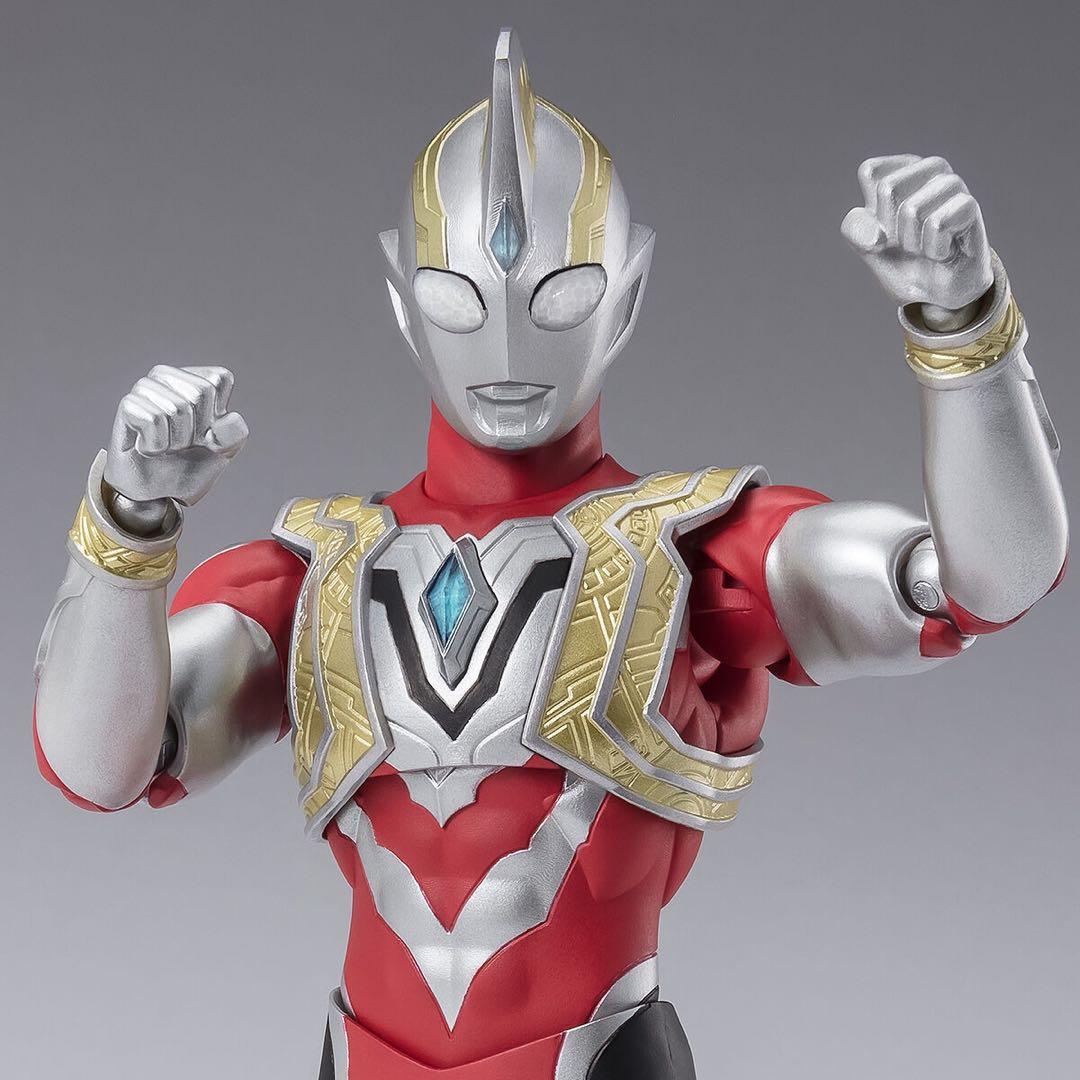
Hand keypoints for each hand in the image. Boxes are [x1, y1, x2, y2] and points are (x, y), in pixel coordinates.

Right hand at [104, 365, 247, 507]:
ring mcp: (145, 389)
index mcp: (197, 379)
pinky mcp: (127, 406)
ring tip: (167, 446)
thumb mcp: (225, 451)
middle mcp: (168, 377)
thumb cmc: (191, 465)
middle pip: (200, 391)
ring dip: (177, 440)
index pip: (220, 378)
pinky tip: (149, 449)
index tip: (207, 431)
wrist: (162, 493)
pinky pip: (152, 420)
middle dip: (198, 428)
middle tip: (184, 442)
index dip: (219, 414)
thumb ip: (235, 433)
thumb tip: (228, 418)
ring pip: (176, 407)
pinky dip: (157, 445)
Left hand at [841, 155, 992, 317]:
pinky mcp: (970, 205)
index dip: (872, 208)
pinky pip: (937, 225)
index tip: (886, 226)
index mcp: (901, 169)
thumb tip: (877, 235)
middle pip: (889, 188)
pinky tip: (944, 252)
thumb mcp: (867, 247)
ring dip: (913, 243)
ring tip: (926, 247)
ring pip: (912, 209)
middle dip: (891, 227)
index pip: (870, 171)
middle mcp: (929, 169)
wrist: (935, 294)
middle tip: (908, 240)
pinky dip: (934, 249)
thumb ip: (855, 229)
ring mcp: (952, 184)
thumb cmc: (903, 262)